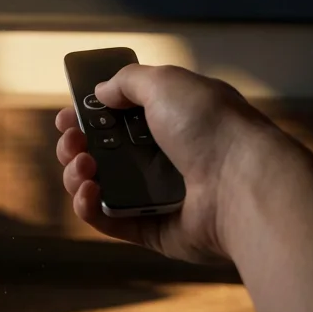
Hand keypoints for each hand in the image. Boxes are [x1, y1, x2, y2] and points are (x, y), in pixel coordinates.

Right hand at [55, 64, 287, 262]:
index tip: (69, 116)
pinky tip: (87, 193)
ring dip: (77, 174)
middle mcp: (165, 157)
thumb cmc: (210, 126)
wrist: (243, 183)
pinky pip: (110, 221)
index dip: (90, 115)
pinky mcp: (153, 229)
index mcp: (172, 119)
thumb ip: (128, 82)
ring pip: (101, 186)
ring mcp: (158, 195)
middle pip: (103, 152)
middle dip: (76, 145)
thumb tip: (101, 91)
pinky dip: (89, 208)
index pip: (120, 117)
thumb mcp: (166, 83)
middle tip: (72, 142)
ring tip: (83, 166)